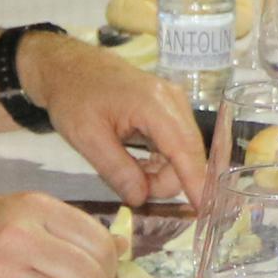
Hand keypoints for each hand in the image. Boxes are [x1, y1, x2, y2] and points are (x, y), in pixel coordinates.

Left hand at [15, 36, 213, 209]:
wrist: (71, 67)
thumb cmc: (74, 97)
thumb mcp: (87, 138)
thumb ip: (116, 170)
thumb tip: (141, 199)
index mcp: (153, 104)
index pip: (183, 150)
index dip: (196, 182)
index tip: (206, 210)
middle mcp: (173, 101)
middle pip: (187, 156)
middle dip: (163, 181)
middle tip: (128, 188)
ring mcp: (175, 104)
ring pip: (182, 155)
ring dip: (159, 173)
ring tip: (126, 171)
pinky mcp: (171, 110)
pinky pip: (175, 147)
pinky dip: (159, 162)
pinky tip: (136, 163)